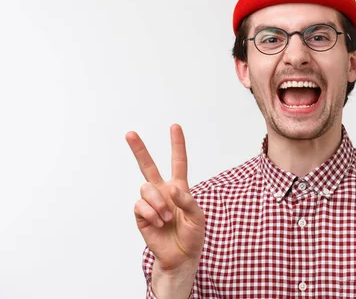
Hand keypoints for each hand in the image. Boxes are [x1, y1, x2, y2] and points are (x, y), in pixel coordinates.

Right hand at [127, 124, 204, 271]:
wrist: (181, 256)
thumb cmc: (192, 235)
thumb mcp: (198, 217)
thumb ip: (187, 200)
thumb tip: (171, 189)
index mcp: (179, 188)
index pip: (178, 162)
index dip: (177, 144)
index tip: (175, 126)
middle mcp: (163, 191)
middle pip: (149, 166)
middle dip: (139, 150)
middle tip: (130, 134)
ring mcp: (150, 203)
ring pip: (146, 188)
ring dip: (158, 203)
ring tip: (167, 218)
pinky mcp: (141, 215)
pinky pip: (140, 205)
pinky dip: (151, 213)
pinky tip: (159, 223)